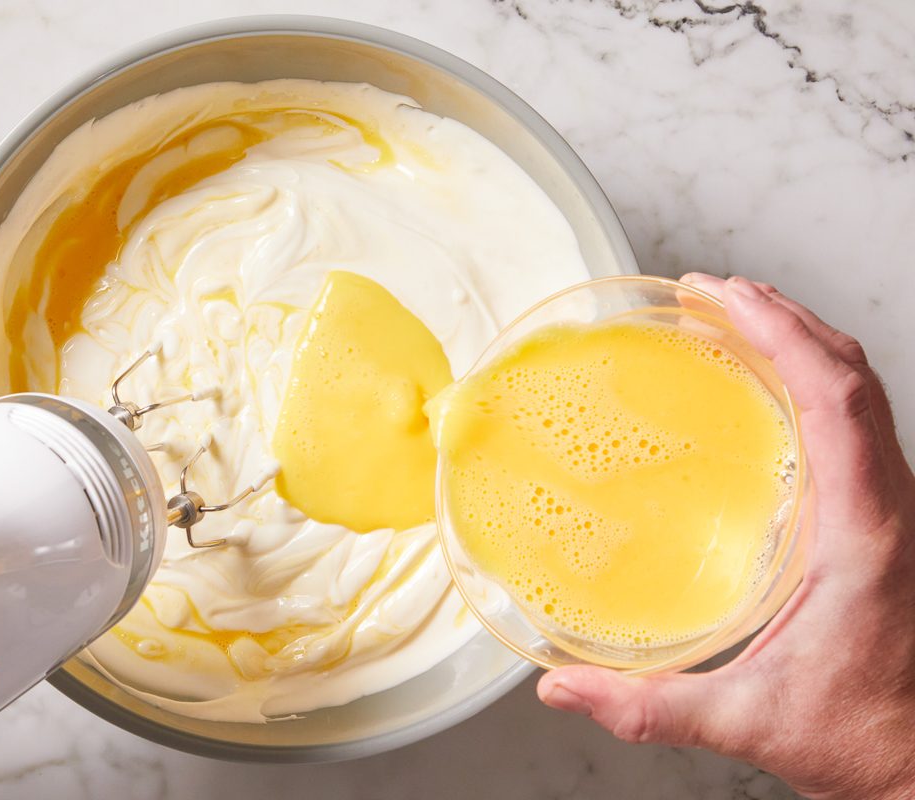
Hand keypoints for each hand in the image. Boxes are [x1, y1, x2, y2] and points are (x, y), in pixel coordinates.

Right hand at [536, 274, 914, 798]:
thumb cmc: (870, 740)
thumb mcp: (751, 723)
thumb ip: (651, 709)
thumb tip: (564, 691)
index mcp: (867, 533)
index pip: (837, 398)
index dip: (782, 333)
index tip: (723, 296)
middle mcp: (890, 507)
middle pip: (854, 375)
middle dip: (783, 319)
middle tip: (712, 292)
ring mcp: (893, 511)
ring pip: (863, 395)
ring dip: (803, 344)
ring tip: (736, 320)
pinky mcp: (884, 523)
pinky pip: (858, 427)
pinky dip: (812, 385)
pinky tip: (766, 395)